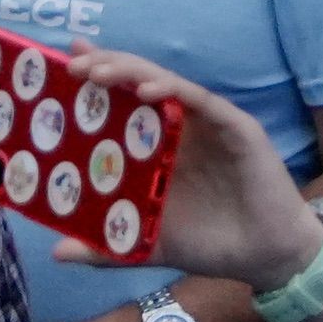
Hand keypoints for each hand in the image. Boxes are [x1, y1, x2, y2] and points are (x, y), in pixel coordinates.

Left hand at [35, 49, 322, 288]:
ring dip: (131, 72)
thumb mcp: (147, 245)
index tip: (61, 63)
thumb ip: (106, 247)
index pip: (123, 102)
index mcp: (160, 145)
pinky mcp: (236, 126)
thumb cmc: (209, 244)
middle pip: (139, 83)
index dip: (97, 79)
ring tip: (97, 70)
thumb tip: (58, 254)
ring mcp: (208, 123)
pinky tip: (148, 89)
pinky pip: (201, 100)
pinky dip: (174, 90)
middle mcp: (182, 126)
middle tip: (71, 64)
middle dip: (106, 68)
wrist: (265, 257)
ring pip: (166, 83)